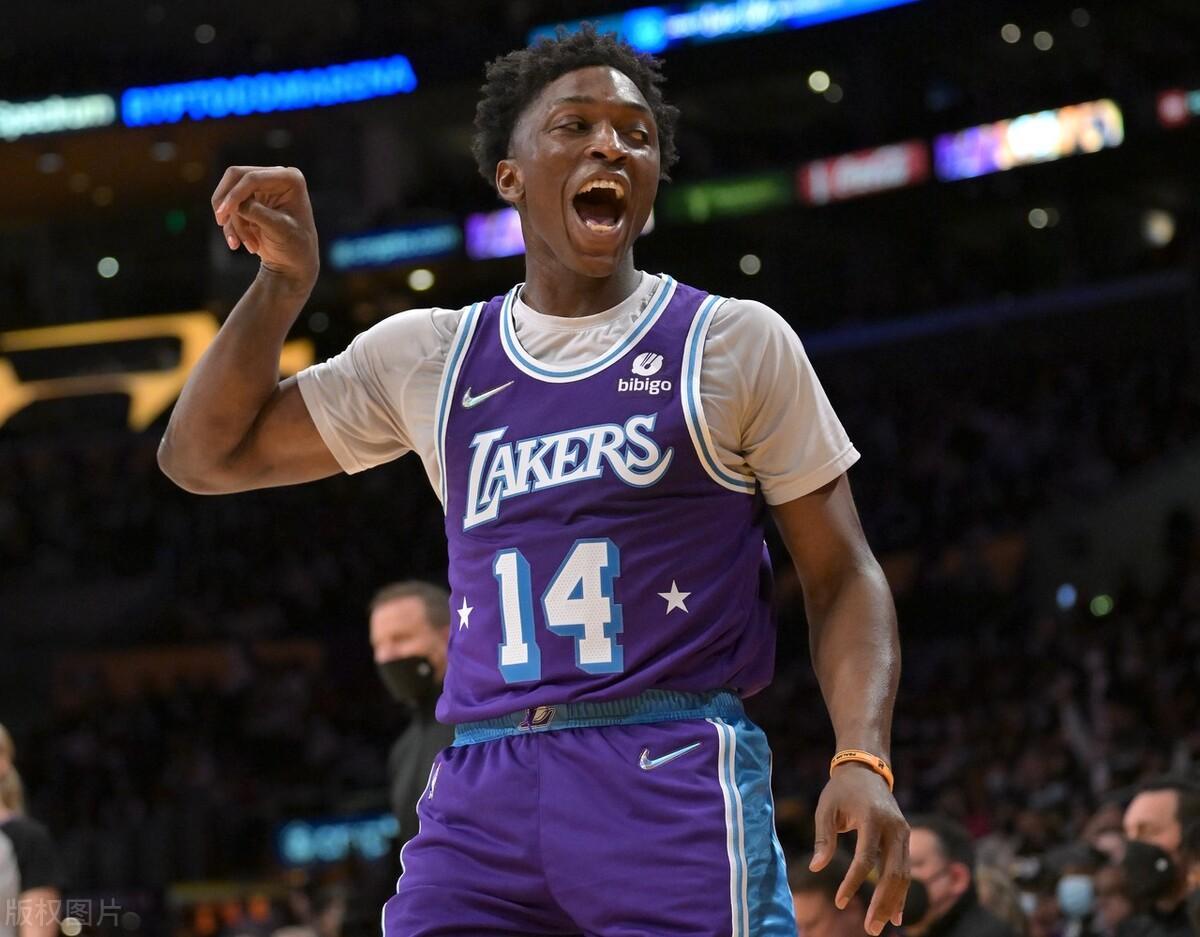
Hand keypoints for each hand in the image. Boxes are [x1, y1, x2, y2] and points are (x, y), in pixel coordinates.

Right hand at [211, 166, 319, 290]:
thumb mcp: (279, 229)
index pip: (253, 178)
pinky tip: (238, 245)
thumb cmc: (295, 246)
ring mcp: (261, 187)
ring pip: (229, 194)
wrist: (294, 262)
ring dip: (233, 222)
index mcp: (290, 179)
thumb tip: (234, 204)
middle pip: (235, 176)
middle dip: (226, 201)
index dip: (235, 194)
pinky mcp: (250, 200)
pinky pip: (229, 208)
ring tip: (250, 246)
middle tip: (220, 220)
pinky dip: (231, 227)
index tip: (223, 213)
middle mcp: (275, 177)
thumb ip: (257, 213)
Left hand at [810, 763, 909, 934]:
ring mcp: (903, 833)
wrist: (866, 769)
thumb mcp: (826, 809)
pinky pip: (906, 869)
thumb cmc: (841, 790)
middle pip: (892, 872)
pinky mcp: (905, 838)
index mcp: (872, 818)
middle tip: (870, 928)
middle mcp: (894, 827)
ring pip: (903, 875)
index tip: (839, 901)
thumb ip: (823, 839)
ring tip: (879, 926)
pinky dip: (901, 892)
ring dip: (892, 903)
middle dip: (881, 903)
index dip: (853, 882)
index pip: (866, 858)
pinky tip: (896, 914)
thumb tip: (816, 868)